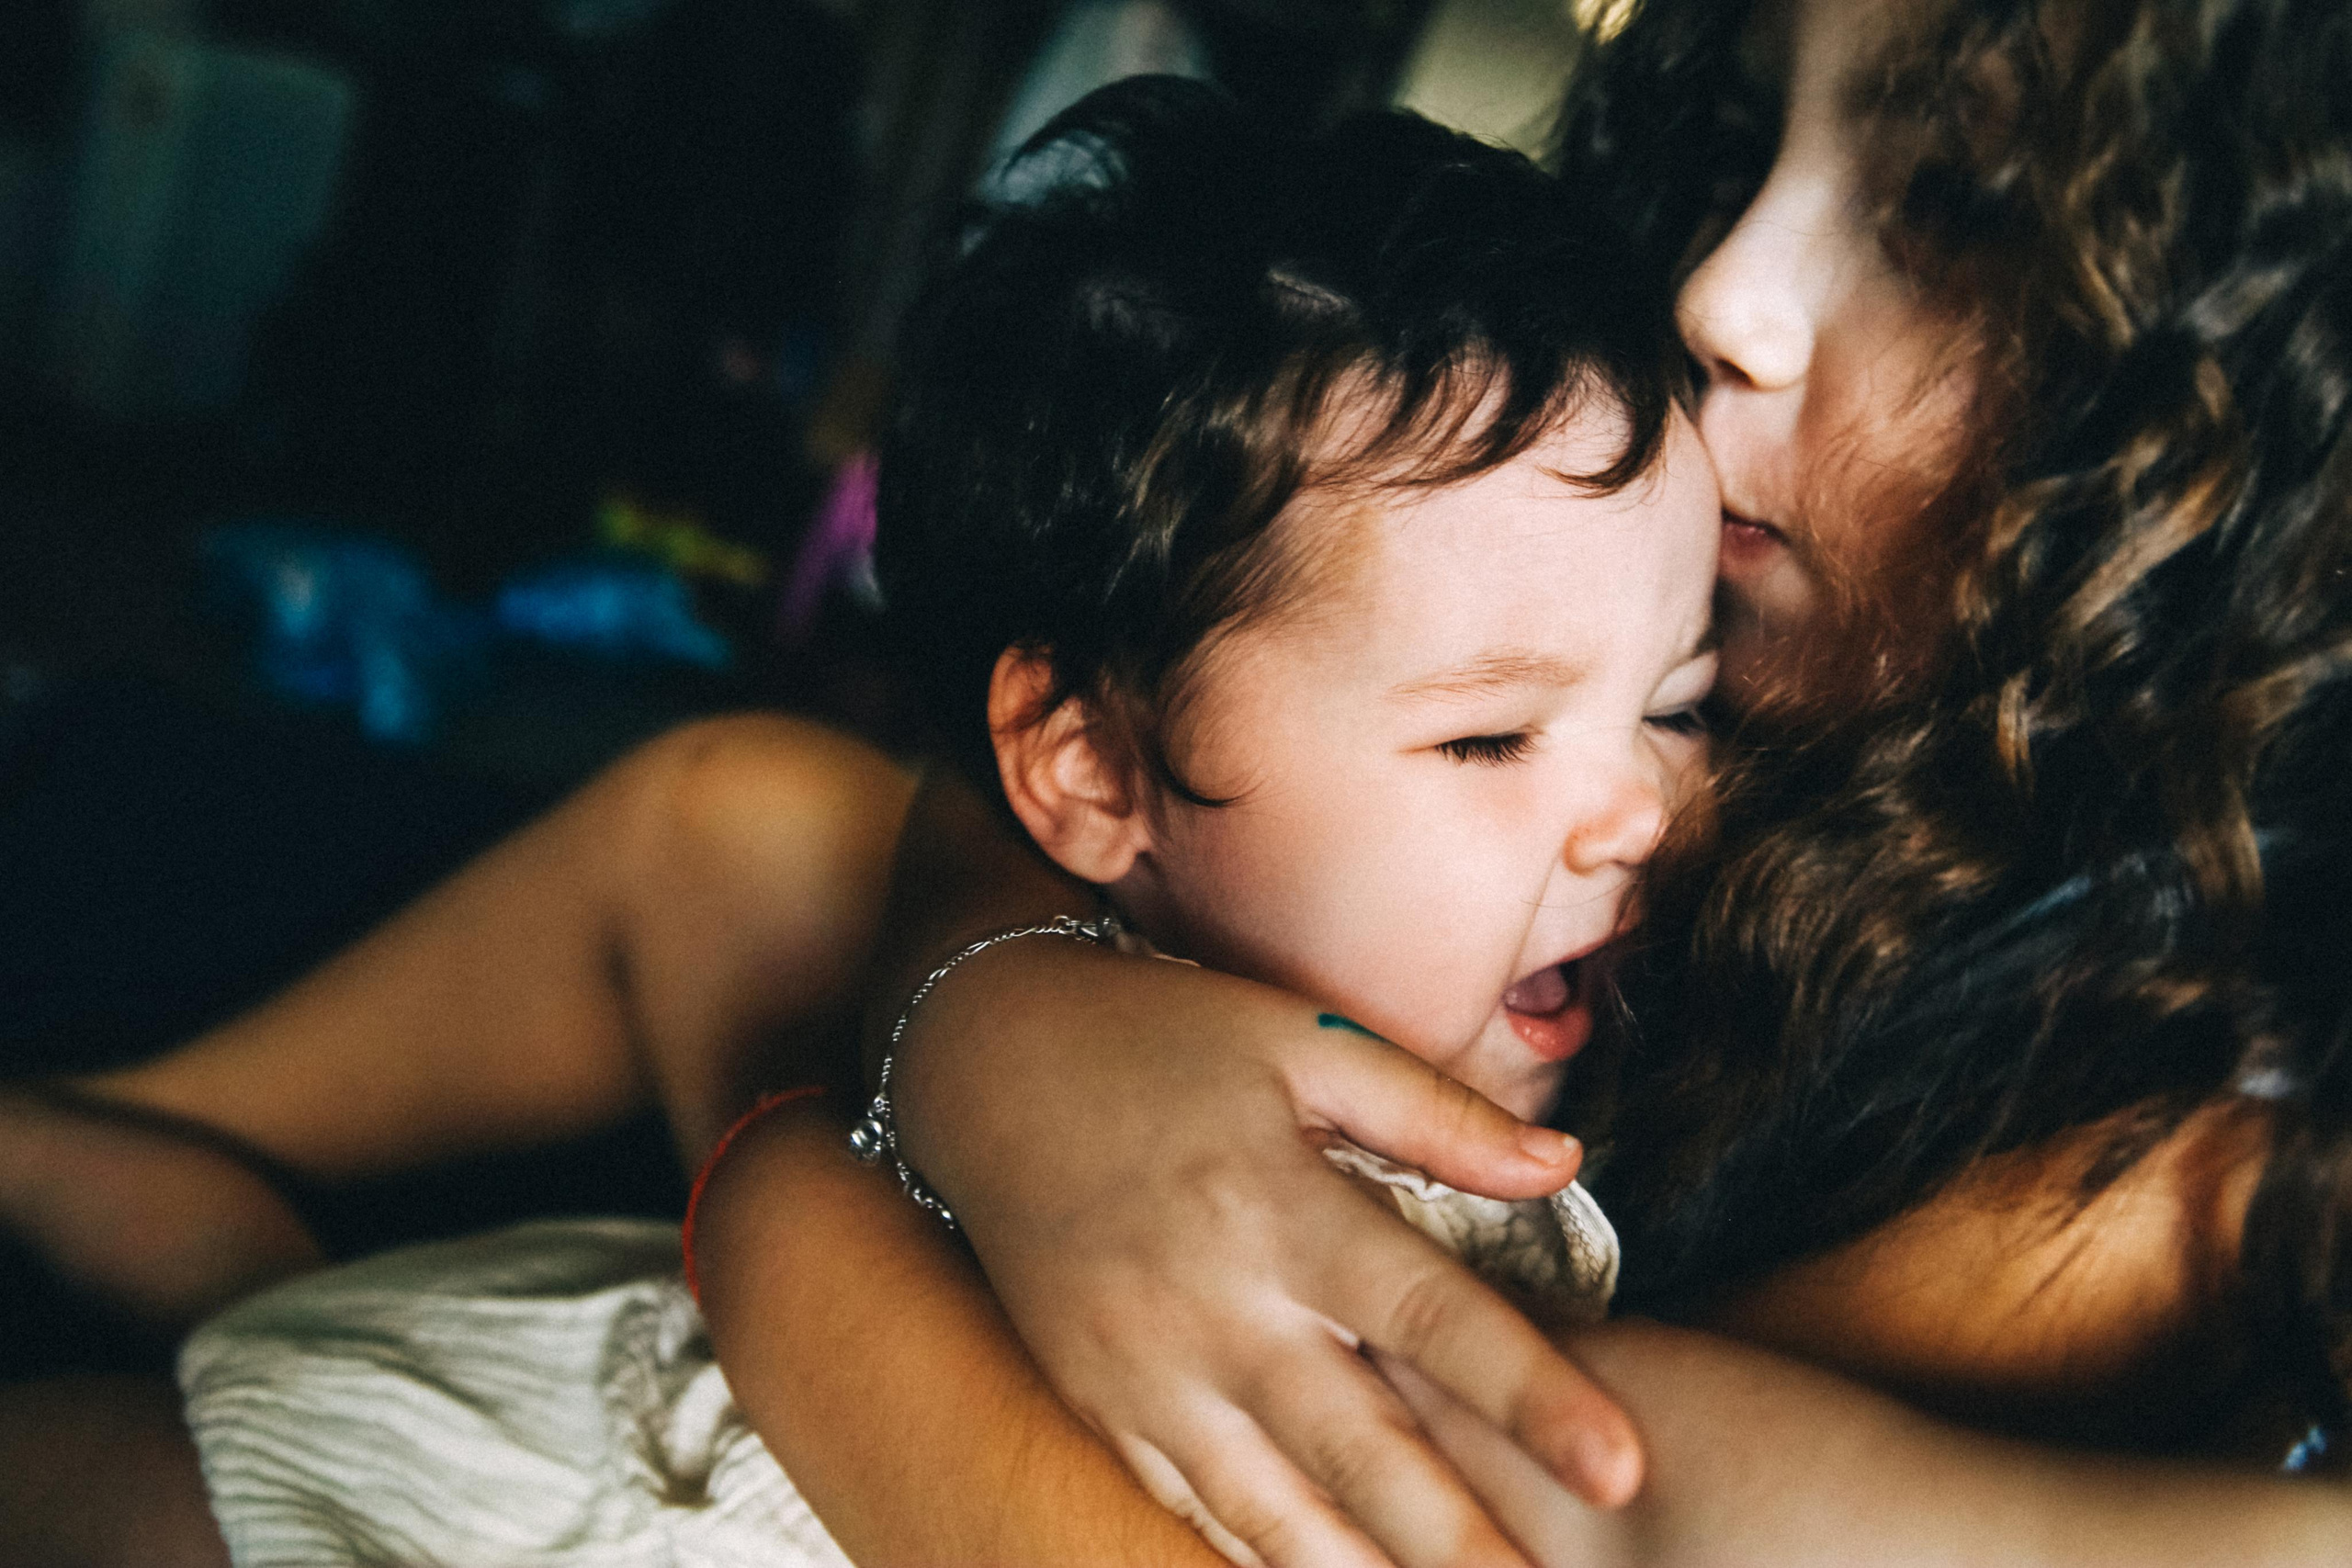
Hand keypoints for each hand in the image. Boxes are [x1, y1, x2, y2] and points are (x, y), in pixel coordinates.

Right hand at [892, 943, 1642, 1567]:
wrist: (982, 1062)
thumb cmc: (1160, 1038)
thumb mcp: (1296, 1041)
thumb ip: (1431, 1113)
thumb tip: (1564, 1169)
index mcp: (1279, 1207)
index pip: (1429, 1315)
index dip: (1532, 1395)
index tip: (1622, 1466)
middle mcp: (1214, 1306)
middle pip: (1363, 1450)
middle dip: (1464, 1543)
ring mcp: (1146, 1371)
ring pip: (1274, 1511)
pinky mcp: (1098, 1403)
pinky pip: (1190, 1509)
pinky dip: (1261, 1562)